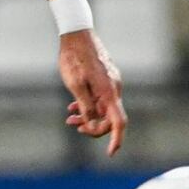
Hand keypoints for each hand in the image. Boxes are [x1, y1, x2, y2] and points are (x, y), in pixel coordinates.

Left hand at [59, 30, 126, 156]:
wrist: (77, 34)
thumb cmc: (74, 58)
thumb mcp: (75, 85)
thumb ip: (86, 106)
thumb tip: (92, 124)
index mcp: (109, 92)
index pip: (119, 122)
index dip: (116, 139)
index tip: (111, 153)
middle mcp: (114, 89)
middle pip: (109, 118)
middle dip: (93, 126)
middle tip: (73, 125)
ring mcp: (110, 83)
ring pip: (103, 108)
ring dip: (88, 116)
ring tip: (69, 118)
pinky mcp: (104, 79)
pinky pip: (100, 99)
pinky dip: (88, 105)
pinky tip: (73, 107)